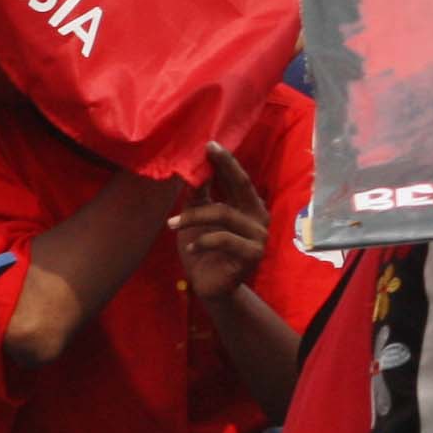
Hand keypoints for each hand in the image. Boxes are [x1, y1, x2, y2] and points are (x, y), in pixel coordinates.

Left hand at [173, 144, 269, 305]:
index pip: (239, 178)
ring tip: (172, 224)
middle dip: (222, 167)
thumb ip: (201, 196)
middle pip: (241, 186)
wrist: (210, 288)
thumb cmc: (204, 250)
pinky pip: (223, 239)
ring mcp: (259, 236)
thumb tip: (197, 167)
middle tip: (204, 153)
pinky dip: (203, 241)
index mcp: (249, 207)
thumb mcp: (198, 220)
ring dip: (193, 217)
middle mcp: (259, 217)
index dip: (226, 160)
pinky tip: (191, 248)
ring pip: (223, 214)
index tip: (210, 144)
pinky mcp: (252, 254)